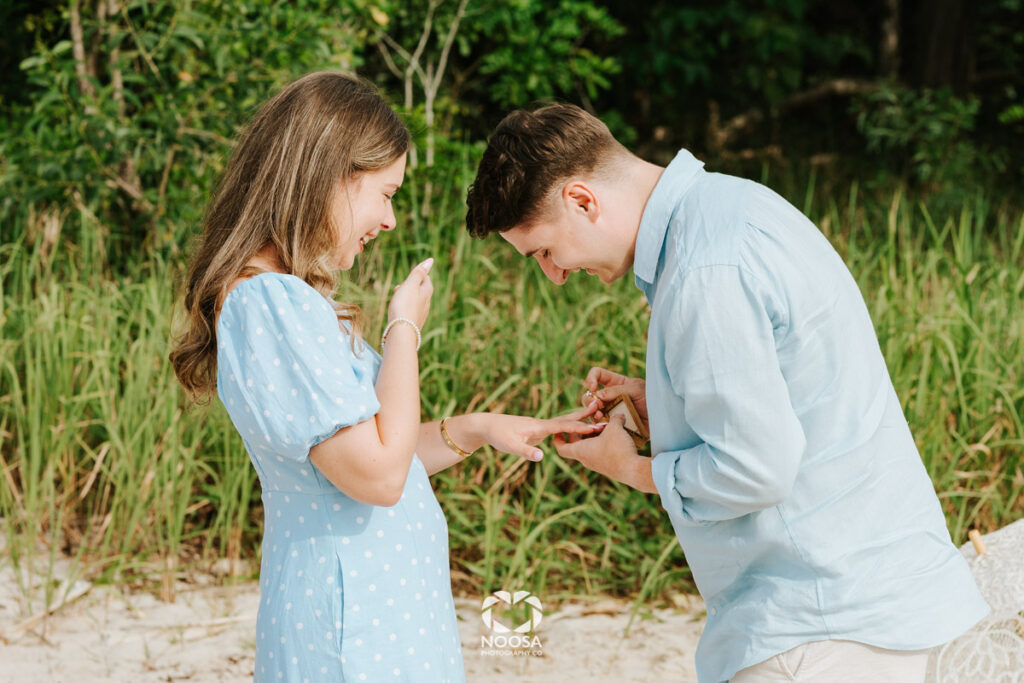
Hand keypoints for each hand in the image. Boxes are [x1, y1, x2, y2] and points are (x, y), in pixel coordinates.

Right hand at [387, 258, 433, 327]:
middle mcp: (426, 304)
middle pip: (422, 291)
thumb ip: (419, 273)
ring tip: (397, 296)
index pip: (426, 279)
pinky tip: (398, 311)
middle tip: (401, 285)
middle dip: (412, 286)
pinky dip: (405, 308)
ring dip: (407, 297)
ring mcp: (421, 315)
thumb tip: (430, 260)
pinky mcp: (414, 324)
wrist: (401, 331)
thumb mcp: (410, 285)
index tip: (412, 274)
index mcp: (427, 293)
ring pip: (416, 302)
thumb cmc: (404, 305)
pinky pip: (411, 312)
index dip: (419, 275)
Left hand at [479, 404, 601, 461]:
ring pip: (562, 422)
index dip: (579, 427)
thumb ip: (526, 451)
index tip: (595, 427)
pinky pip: (556, 428)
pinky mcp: (536, 431)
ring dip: (577, 418)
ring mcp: (539, 426)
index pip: (563, 426)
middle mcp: (541, 424)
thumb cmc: (498, 435)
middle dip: (582, 415)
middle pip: (566, 419)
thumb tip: (542, 457)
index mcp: (538, 426)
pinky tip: (573, 428)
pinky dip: (568, 425)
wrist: (486, 425)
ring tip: (593, 414)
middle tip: (600, 407)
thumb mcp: (511, 446)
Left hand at [554, 414, 656, 492]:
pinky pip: (599, 453)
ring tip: (600, 427)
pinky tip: (613, 436)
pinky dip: (601, 444)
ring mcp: (597, 465)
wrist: (633, 471)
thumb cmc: (618, 449)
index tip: (559, 429)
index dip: (558, 438)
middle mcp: (586, 459)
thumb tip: (618, 415)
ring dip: (592, 438)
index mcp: (581, 451)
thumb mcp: (615, 428)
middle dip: (578, 433)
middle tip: (583, 422)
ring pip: (588, 449)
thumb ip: (614, 419)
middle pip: (575, 446)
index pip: (561, 447)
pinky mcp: (607, 467)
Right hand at [584, 367, 647, 433]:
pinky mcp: (614, 425)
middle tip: (598, 407)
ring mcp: (611, 412)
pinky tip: (605, 427)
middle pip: (590, 396)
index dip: (591, 379)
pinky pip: (601, 425)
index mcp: (615, 383)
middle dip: (589, 401)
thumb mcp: (637, 390)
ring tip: (601, 418)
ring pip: (592, 412)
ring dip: (593, 414)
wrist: (663, 417)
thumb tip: (598, 395)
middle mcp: (610, 397)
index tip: (593, 388)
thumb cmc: (653, 398)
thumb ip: (617, 390)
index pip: (597, 374)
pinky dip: (599, 426)